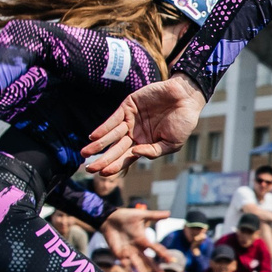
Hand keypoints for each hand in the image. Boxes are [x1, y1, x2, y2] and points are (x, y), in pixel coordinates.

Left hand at [86, 77, 204, 174]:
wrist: (186, 97)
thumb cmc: (183, 122)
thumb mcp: (172, 143)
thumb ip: (154, 151)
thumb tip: (135, 154)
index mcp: (145, 144)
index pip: (126, 158)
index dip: (115, 166)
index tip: (103, 173)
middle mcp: (135, 134)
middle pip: (116, 149)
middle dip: (102, 159)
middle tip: (89, 168)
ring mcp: (130, 120)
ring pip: (111, 135)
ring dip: (98, 144)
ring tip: (85, 153)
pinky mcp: (128, 106)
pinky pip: (113, 119)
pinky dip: (104, 128)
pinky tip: (94, 136)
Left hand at [100, 208, 165, 271]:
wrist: (108, 218)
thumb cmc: (125, 216)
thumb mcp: (141, 215)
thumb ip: (154, 216)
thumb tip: (169, 213)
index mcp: (144, 240)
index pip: (155, 248)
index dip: (163, 254)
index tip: (171, 260)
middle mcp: (138, 248)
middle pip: (148, 260)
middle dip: (154, 269)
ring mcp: (128, 252)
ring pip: (137, 264)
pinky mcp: (119, 254)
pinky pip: (125, 264)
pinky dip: (130, 271)